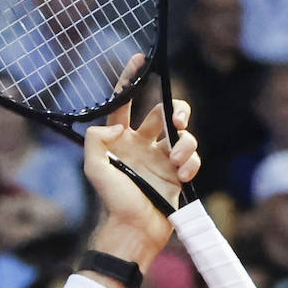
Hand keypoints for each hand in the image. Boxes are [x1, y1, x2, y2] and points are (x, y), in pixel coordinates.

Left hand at [83, 56, 199, 269]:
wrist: (135, 230)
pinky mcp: (178, 173)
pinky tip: (182, 176)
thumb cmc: (113, 202)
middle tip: (177, 120)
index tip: (139, 58)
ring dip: (185, 144)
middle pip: (165, 111)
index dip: (130, 80)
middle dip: (177, 110)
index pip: (124, 103)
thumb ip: (95, 141)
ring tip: (176, 162)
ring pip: (184, 135)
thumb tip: (114, 125)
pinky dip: (191, 163)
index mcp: (120, 140)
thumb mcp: (94, 169)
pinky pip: (193, 157)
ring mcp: (161, 158)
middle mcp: (142, 145)